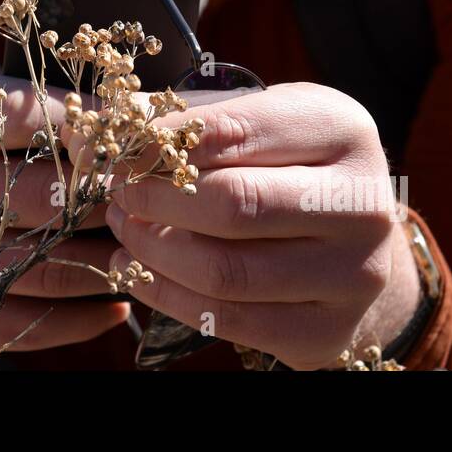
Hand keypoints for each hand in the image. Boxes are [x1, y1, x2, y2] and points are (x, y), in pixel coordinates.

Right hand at [0, 77, 128, 357]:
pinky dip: (80, 319)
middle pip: (54, 195)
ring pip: (50, 265)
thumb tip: (109, 112)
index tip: (140, 134)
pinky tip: (113, 304)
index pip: (36, 115)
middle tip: (158, 197)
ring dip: (112, 261)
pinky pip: (23, 324)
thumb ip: (7, 106)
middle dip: (116, 196)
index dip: (98, 125)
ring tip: (148, 251)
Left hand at [104, 82, 421, 368]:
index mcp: (343, 130)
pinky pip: (227, 320)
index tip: (110, 146)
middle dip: (154, 197)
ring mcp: (353, 275)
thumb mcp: (253, 119)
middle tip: (114, 191)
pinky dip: (166, 296)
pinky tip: (138, 270)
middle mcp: (363, 204)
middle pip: (233, 204)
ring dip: (152, 250)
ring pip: (225, 271)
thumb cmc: (286, 162)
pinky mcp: (327, 332)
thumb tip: (87, 129)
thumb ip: (179, 120)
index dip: (158, 141)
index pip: (232, 131)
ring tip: (122, 227)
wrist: (352, 238)